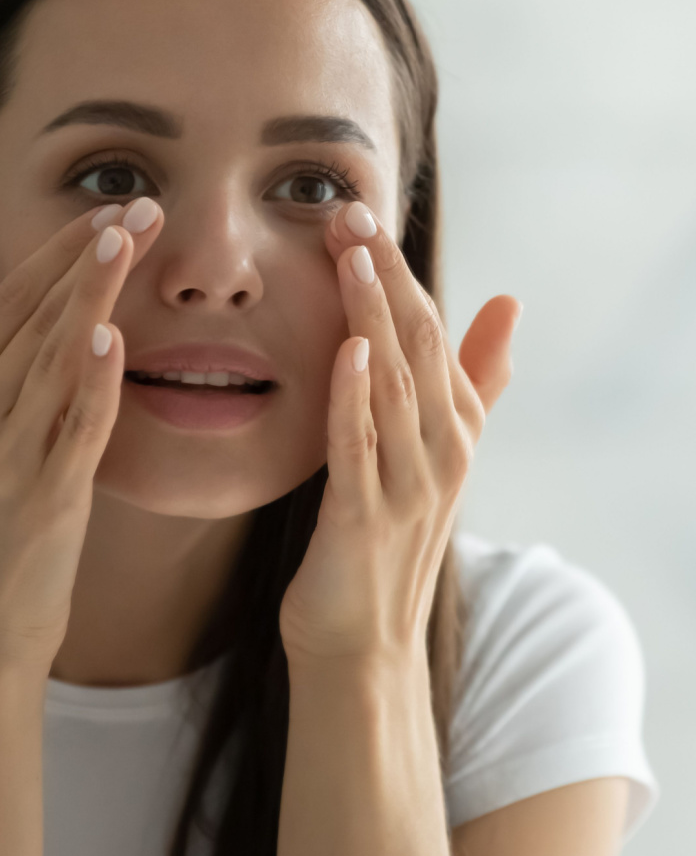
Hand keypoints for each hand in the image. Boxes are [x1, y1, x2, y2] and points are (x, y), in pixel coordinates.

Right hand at [0, 197, 163, 675]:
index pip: (3, 306)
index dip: (56, 256)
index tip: (103, 213)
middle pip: (37, 320)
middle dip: (92, 258)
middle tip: (144, 206)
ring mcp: (6, 458)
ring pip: (57, 360)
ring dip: (96, 296)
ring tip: (133, 239)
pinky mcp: (47, 499)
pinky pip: (76, 429)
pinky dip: (93, 383)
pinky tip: (111, 337)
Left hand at [278, 200, 521, 663]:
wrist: (360, 643)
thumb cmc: (383, 542)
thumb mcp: (432, 454)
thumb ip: (472, 382)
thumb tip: (508, 302)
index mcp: (453, 429)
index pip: (430, 332)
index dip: (398, 270)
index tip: (361, 213)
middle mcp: (440, 451)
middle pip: (417, 347)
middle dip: (386, 276)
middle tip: (350, 212)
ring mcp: (407, 486)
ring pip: (395, 386)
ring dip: (373, 319)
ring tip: (352, 257)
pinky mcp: (364, 521)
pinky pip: (360, 448)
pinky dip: (356, 398)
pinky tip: (347, 351)